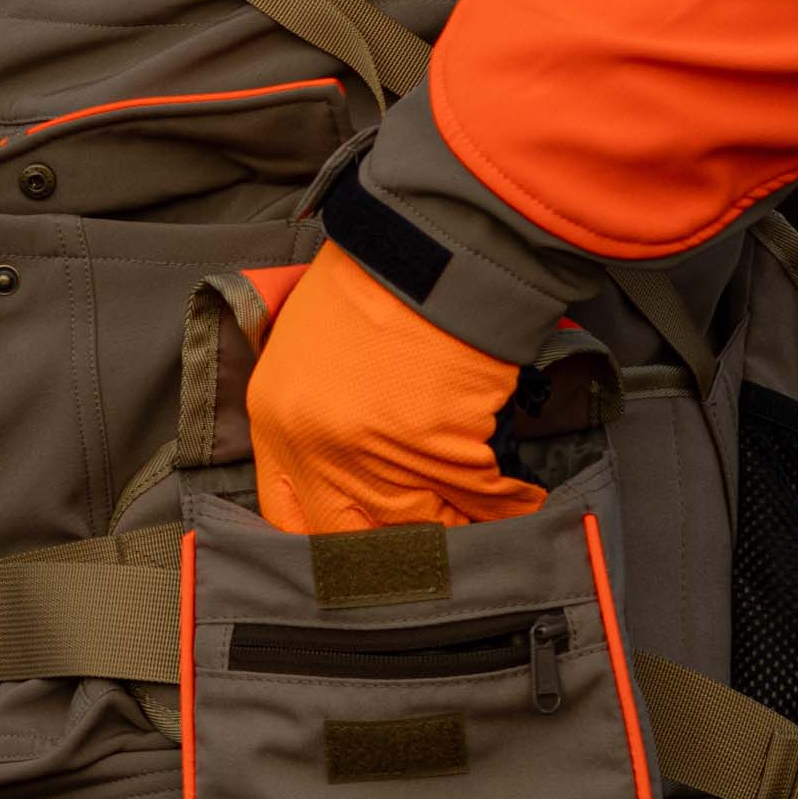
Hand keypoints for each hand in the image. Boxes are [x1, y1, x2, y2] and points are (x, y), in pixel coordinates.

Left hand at [246, 240, 547, 531]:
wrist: (434, 240)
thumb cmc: (379, 280)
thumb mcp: (313, 349)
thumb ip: (314, 420)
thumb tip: (351, 484)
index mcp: (274, 417)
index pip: (287, 518)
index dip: (331, 548)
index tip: (364, 559)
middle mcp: (312, 443)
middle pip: (349, 540)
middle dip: (394, 555)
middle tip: (428, 558)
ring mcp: (371, 449)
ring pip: (419, 528)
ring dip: (458, 535)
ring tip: (486, 536)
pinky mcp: (434, 443)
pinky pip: (478, 500)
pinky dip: (508, 506)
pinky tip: (523, 504)